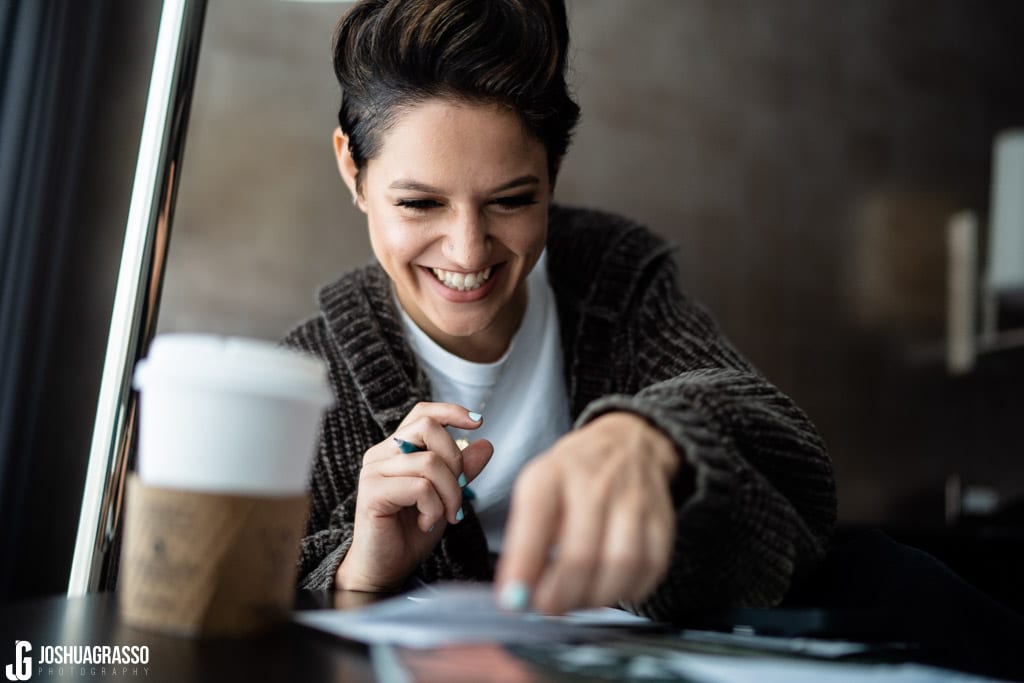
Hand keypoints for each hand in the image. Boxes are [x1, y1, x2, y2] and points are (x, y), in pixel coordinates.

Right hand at [336, 402, 492, 591]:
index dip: (450, 411)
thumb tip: (485, 443)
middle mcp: (380, 454)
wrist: (386, 568)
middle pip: (428, 429)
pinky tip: (427, 522)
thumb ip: (462, 471)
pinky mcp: (372, 494)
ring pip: (430, 462)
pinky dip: (434, 508)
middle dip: (456, 461)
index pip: (422, 413)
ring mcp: (373, 472)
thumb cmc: (411, 532)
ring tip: (446, 515)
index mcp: (395, 449)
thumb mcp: (445, 496)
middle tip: (459, 495)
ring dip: (450, 493)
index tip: (478, 422)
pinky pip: (420, 487)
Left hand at [496, 411, 679, 613]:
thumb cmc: (572, 476)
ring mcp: (633, 501)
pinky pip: (651, 568)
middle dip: (560, 595)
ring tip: (578, 601)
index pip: (536, 519)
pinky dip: (629, 590)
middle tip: (547, 608)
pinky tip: (610, 588)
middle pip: (581, 553)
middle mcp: (596, 483)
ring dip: (595, 597)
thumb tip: (517, 593)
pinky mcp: (662, 520)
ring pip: (621, 564)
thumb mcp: (537, 488)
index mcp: (553, 474)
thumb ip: (524, 538)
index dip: (523, 566)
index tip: (512, 600)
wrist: (627, 443)